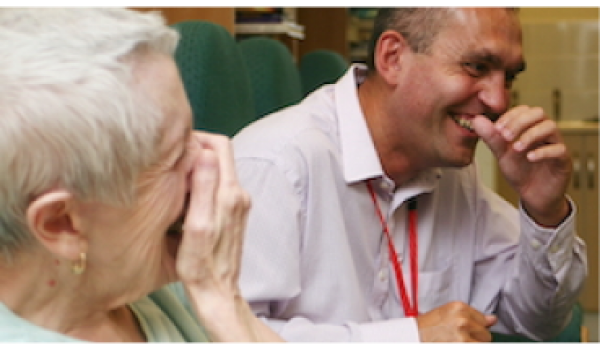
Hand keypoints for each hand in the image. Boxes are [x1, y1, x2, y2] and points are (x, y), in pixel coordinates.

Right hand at [176, 132, 249, 296]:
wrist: (219, 294)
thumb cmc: (201, 267)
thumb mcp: (196, 227)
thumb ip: (203, 188)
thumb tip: (204, 153)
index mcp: (230, 194)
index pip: (219, 146)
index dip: (196, 139)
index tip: (174, 148)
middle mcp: (239, 195)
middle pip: (220, 155)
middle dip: (195, 150)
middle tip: (169, 161)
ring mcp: (238, 204)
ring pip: (218, 170)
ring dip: (197, 167)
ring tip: (172, 178)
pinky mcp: (233, 213)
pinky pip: (217, 185)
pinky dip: (201, 182)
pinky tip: (183, 196)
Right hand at [416, 301, 496, 341]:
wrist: (414, 336)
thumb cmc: (427, 326)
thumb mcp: (447, 313)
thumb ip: (471, 315)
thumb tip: (493, 319)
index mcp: (460, 307)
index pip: (484, 320)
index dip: (477, 327)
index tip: (469, 331)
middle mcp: (463, 319)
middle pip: (486, 334)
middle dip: (476, 338)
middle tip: (460, 338)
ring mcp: (463, 335)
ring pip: (483, 344)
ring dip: (474, 344)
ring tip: (458, 342)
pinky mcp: (462, 345)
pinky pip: (477, 347)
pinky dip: (470, 347)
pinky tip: (457, 344)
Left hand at [472, 106, 571, 226]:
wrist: (532, 195)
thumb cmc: (520, 171)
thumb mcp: (502, 155)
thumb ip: (492, 138)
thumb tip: (477, 120)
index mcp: (530, 127)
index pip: (523, 110)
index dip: (510, 116)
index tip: (497, 129)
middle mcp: (545, 132)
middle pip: (538, 113)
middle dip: (520, 122)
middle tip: (505, 137)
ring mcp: (556, 144)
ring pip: (550, 127)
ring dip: (530, 135)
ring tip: (516, 149)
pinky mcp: (564, 160)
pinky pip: (559, 149)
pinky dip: (543, 151)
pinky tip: (530, 158)